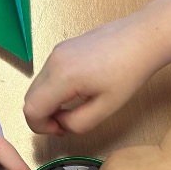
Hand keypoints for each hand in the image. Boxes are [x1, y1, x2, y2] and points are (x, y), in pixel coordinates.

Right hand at [23, 16, 157, 135]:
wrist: (141, 38)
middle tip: (66, 123)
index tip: (60, 130)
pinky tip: (76, 92)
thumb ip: (77, 123)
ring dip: (48, 103)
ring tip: (74, 108)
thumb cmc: (129, 71)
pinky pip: (47, 75)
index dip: (41, 127)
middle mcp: (53, 61)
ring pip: (36, 87)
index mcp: (62, 76)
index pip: (31, 110)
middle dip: (43, 116)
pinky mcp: (62, 48)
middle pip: (29, 98)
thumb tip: (61, 124)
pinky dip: (53, 89)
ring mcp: (56, 52)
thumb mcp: (106, 108)